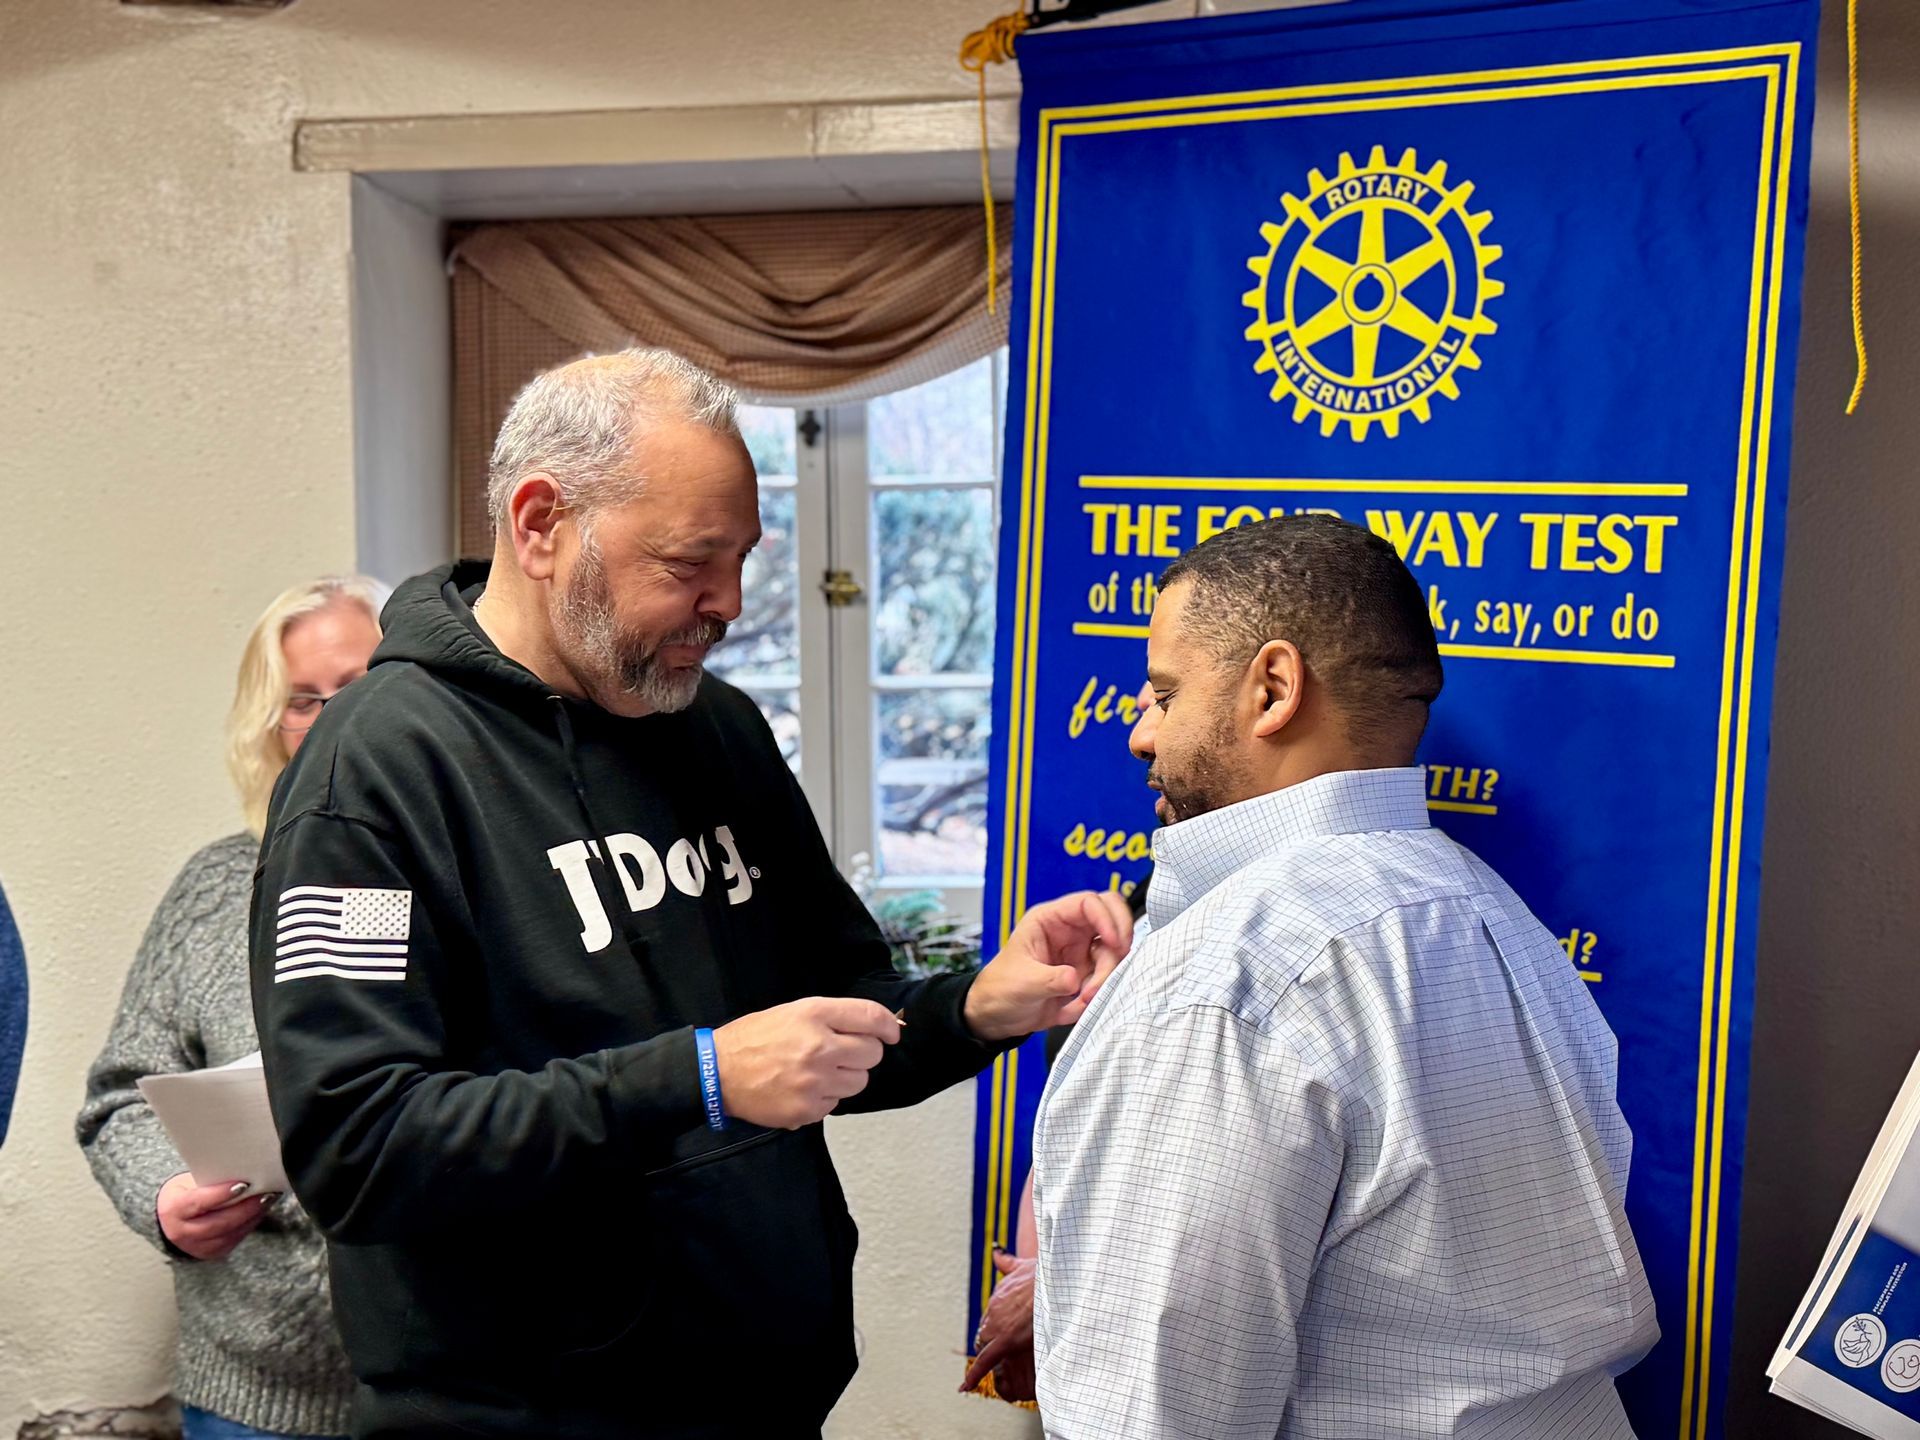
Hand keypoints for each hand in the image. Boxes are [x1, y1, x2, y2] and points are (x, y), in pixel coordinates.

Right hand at [157, 1173, 276, 1260]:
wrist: (172, 1219)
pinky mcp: (213, 1252)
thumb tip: (242, 1165)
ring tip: (269, 1198)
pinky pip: (236, 1238)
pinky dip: (251, 1223)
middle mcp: (182, 1232)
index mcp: (173, 1209)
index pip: (198, 1203)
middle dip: (246, 1207)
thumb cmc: (186, 1192)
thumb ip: (210, 1179)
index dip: (221, 1194)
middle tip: (266, 1192)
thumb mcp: (189, 1182)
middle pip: (220, 1222)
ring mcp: (197, 1246)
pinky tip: (261, 1210)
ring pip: (231, 1232)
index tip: (243, 1184)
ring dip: (253, 1215)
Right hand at [712, 997, 901, 1128]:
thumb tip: (876, 1027)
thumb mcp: (793, 1011)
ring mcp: (814, 1081)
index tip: (892, 1033)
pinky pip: (836, 1104)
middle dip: (863, 1053)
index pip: (871, 1017)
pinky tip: (803, 1088)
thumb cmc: (754, 1038)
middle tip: (842, 1053)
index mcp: (814, 1015)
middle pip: (872, 1054)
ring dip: (846, 1077)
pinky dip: (826, 1097)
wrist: (717, 1072)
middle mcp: (819, 1047)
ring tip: (818, 1071)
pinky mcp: (808, 1109)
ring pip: (859, 1082)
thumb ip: (834, 1016)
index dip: (888, 1026)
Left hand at [961, 1250, 1035, 1400]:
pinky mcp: (1005, 1340)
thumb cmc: (1044, 1274)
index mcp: (999, 1294)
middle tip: (1011, 1344)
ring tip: (1007, 1358)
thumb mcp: (1022, 1264)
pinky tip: (964, 1386)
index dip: (998, 1325)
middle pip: (986, 1332)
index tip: (1004, 1328)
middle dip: (994, 1339)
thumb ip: (1006, 1261)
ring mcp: (997, 1325)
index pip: (992, 1316)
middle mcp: (994, 1310)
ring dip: (993, 1352)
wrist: (1055, 1283)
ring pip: (987, 1346)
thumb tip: (996, 1251)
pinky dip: (973, 1375)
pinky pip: (985, 1362)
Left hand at [964, 890, 1132, 1041]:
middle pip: (1111, 918)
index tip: (1114, 942)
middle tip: (1119, 960)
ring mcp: (1080, 953)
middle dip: (1120, 938)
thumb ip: (1051, 980)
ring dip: (1107, 975)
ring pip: (1113, 951)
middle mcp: (1069, 932)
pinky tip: (1078, 1004)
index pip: (1088, 903)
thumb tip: (1077, 979)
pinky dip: (1101, 992)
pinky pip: (1107, 977)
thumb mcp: (1023, 983)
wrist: (997, 1017)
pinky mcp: (1086, 975)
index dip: (1106, 918)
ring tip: (1085, 997)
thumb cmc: (1000, 989)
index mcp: (1049, 921)